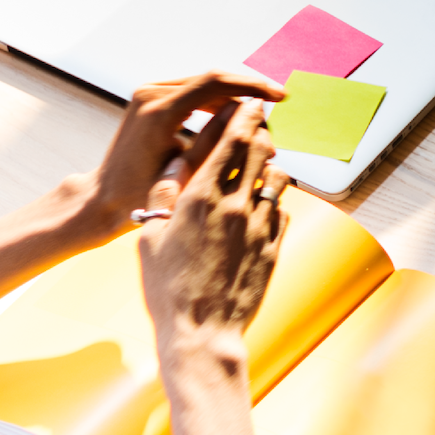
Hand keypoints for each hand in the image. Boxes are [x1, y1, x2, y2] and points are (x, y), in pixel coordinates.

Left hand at [84, 69, 282, 234]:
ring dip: (233, 101)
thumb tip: (252, 115)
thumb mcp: (187, 171)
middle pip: (213, 80)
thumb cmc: (140, 195)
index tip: (279, 96)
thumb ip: (219, 140)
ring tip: (256, 127)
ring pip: (205, 86)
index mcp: (158, 110)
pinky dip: (216, 104)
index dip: (252, 85)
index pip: (215, 82)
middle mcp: (150, 94)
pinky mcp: (149, 100)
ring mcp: (148, 94)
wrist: (103, 199)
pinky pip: (192, 93)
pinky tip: (234, 124)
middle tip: (273, 114)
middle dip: (248, 94)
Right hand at [141, 106, 287, 357]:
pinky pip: (282, 210)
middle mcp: (235, 205)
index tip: (247, 101)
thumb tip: (173, 163)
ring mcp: (259, 226)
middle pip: (259, 150)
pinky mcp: (273, 247)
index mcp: (201, 197)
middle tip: (260, 120)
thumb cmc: (167, 288)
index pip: (229, 140)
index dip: (241, 115)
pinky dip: (276, 199)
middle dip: (261, 130)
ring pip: (277, 178)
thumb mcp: (151, 237)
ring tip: (265, 160)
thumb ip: (164, 195)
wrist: (202, 333)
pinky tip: (267, 201)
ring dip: (271, 164)